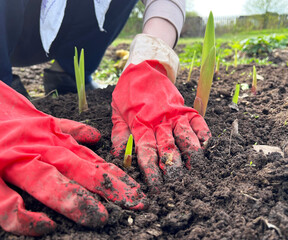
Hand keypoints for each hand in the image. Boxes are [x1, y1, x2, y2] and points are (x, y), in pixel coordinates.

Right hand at [0, 81, 145, 235]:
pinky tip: (46, 227)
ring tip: (98, 217)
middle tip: (132, 205)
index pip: (93, 160)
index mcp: (54, 139)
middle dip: (109, 188)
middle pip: (81, 169)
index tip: (136, 191)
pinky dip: (25, 218)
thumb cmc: (11, 114)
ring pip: (51, 182)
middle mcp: (41, 149)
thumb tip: (95, 137)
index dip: (116, 176)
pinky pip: (7, 202)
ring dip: (76, 200)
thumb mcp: (44, 119)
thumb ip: (70, 129)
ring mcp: (16, 161)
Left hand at [111, 60, 210, 190]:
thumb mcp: (117, 113)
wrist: (144, 67)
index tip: (157, 185)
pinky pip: (198, 121)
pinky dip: (204, 133)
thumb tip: (119, 157)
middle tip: (179, 182)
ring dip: (193, 153)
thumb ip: (119, 134)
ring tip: (197, 168)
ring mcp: (174, 114)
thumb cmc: (128, 93)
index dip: (152, 170)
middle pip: (168, 147)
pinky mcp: (185, 108)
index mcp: (141, 125)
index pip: (147, 151)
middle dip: (174, 166)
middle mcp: (160, 121)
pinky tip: (207, 145)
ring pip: (186, 136)